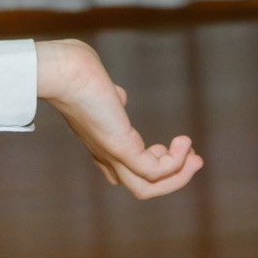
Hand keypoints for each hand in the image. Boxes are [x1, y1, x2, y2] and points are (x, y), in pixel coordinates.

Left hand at [36, 39, 202, 199]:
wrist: (62, 69)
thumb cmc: (75, 70)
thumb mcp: (100, 88)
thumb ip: (110, 96)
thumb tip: (117, 96)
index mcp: (99, 140)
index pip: (124, 170)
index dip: (149, 164)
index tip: (164, 147)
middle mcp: (104, 152)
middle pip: (140, 187)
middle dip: (171, 178)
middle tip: (194, 159)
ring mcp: (111, 153)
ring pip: (147, 188)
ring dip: (178, 177)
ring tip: (195, 158)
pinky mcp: (120, 148)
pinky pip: (155, 171)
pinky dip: (175, 162)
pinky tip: (184, 142)